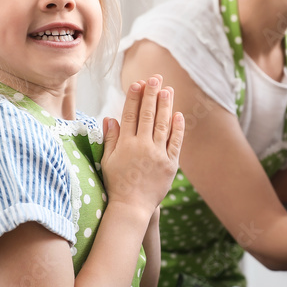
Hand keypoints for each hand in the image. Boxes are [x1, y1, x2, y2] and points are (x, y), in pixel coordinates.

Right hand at [101, 75, 183, 217]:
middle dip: (152, 94)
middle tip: (156, 78)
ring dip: (166, 106)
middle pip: (148, 115)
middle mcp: (142, 146)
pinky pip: (175, 142)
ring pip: (163, 125)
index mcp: (125, 144)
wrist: (132, 207)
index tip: (138, 83)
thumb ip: (110, 139)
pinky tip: (178, 115)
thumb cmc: (117, 183)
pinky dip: (177, 128)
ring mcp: (157, 155)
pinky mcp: (170, 164)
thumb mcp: (108, 160)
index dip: (134, 98)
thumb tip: (109, 118)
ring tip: (168, 90)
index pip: (130, 115)